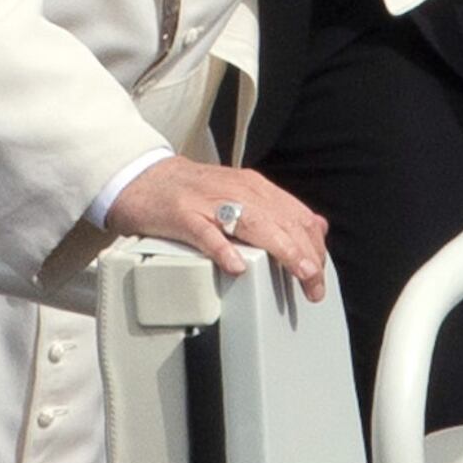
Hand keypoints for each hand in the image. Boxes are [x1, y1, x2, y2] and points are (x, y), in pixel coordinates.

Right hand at [101, 158, 326, 299]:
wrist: (143, 177)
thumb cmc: (193, 193)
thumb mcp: (242, 196)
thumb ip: (277, 211)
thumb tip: (317, 226)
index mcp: (256, 188)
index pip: (298, 216)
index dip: (315, 247)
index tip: (319, 275)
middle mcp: (239, 191)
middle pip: (284, 222)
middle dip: (306, 256)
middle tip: (314, 286)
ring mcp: (210, 202)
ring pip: (255, 224)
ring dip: (282, 250)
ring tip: (297, 273)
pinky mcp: (182, 214)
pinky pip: (206, 233)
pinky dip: (223, 249)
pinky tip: (237, 266)